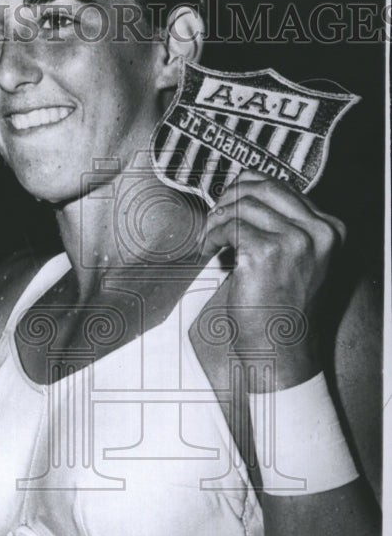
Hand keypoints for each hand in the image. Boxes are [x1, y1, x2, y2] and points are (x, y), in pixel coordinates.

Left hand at [203, 171, 345, 386]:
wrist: (280, 349)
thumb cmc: (281, 309)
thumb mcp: (297, 259)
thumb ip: (284, 226)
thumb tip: (244, 195)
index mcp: (329, 229)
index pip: (282, 186)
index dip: (247, 187)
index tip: (228, 202)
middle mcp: (318, 231)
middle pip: (263, 187)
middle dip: (230, 197)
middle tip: (214, 218)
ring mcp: (294, 241)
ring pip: (242, 205)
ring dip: (216, 220)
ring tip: (208, 239)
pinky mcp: (265, 253)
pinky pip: (228, 227)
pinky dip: (211, 236)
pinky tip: (207, 251)